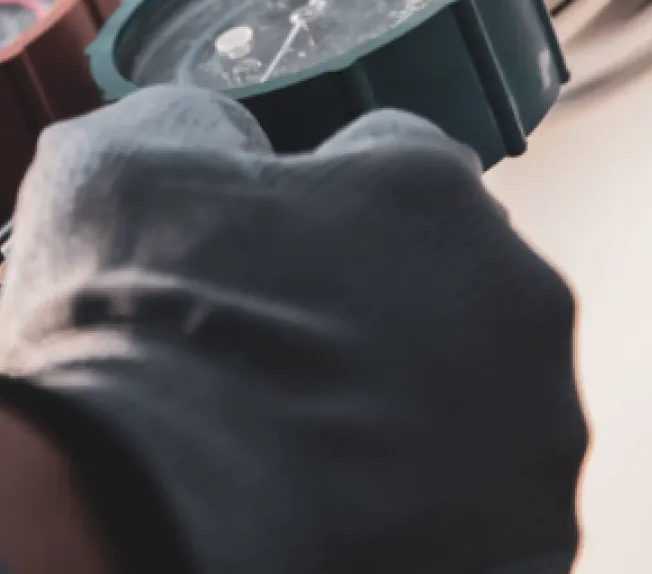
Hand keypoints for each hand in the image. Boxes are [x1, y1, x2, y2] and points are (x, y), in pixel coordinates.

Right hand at [0, 86, 587, 573]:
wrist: (135, 516)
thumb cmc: (130, 335)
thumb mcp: (115, 166)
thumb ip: (193, 121)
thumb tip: (220, 138)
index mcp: (430, 190)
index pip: (396, 162)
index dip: (321, 206)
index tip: (269, 254)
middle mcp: (519, 303)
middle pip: (454, 291)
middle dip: (382, 315)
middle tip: (283, 363)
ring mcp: (535, 443)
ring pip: (482, 412)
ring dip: (412, 421)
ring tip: (301, 455)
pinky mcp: (530, 556)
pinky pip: (480, 522)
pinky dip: (423, 522)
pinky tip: (333, 520)